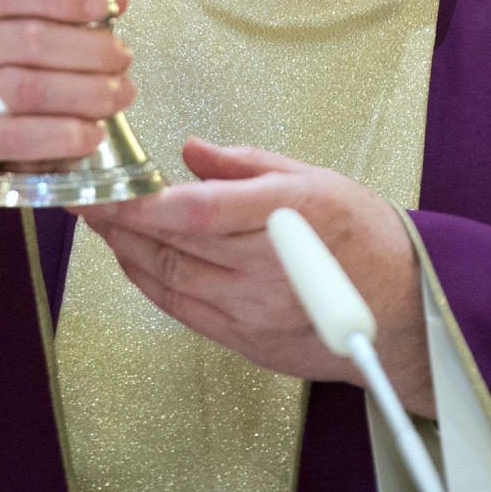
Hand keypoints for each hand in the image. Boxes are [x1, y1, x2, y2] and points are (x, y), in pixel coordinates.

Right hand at [0, 0, 133, 247]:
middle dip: (89, 48)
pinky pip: (16, 137)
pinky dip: (62, 136)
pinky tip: (92, 134)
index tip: (105, 2)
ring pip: (26, 88)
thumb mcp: (2, 34)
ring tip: (120, 95)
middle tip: (123, 57)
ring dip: (86, 92)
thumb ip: (56, 8)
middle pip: (29, 40)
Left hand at [78, 139, 434, 415]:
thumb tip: (191, 152)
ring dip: (126, 251)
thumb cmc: (364, 236)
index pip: (197, 213)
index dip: (142, 204)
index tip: (107, 187)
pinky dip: (149, 282)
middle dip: (119, 222)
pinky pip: (182, 309)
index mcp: (288, 214)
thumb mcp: (314, 177)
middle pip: (172, 246)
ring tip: (102, 223)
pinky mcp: (246, 339)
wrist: (403, 309)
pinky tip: (133, 259)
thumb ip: (246, 165)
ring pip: (169, 279)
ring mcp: (254, 310)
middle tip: (87, 196)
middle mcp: (268, 267)